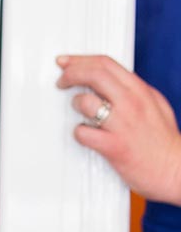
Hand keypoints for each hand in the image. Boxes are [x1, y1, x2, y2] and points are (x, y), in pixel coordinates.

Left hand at [56, 55, 180, 205]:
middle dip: (70, 74)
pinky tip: (86, 135)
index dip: (80, 60)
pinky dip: (79, 133)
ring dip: (76, 104)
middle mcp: (131, 104)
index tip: (66, 63)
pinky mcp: (114, 146)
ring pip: (85, 101)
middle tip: (62, 82)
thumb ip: (132, 90)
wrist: (176, 171)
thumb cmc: (163, 142)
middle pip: (93, 74)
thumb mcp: (155, 105)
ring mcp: (122, 125)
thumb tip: (108, 79)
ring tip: (80, 111)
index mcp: (140, 91)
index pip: (105, 63)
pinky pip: (84, 132)